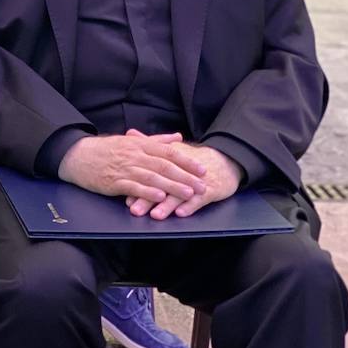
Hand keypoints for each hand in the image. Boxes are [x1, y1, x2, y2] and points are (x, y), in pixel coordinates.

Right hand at [57, 131, 207, 203]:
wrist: (77, 156)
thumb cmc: (106, 149)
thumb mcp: (131, 141)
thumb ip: (156, 140)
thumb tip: (177, 138)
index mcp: (139, 145)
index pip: (167, 152)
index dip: (186, 161)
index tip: (202, 169)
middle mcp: (134, 155)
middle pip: (164, 166)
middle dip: (185, 176)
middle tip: (202, 185)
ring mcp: (124, 169)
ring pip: (152, 178)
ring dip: (172, 186)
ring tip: (188, 193)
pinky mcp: (114, 182)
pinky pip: (133, 187)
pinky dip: (147, 192)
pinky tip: (160, 198)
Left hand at [125, 141, 241, 219]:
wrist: (225, 162)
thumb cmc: (193, 159)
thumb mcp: (172, 150)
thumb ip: (150, 144)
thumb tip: (130, 133)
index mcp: (169, 160)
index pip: (150, 170)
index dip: (137, 180)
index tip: (123, 189)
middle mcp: (181, 171)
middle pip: (162, 184)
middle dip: (147, 197)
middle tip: (134, 209)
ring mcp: (196, 181)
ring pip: (179, 194)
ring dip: (167, 205)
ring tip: (155, 214)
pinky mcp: (211, 190)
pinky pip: (200, 200)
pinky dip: (190, 206)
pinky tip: (181, 213)